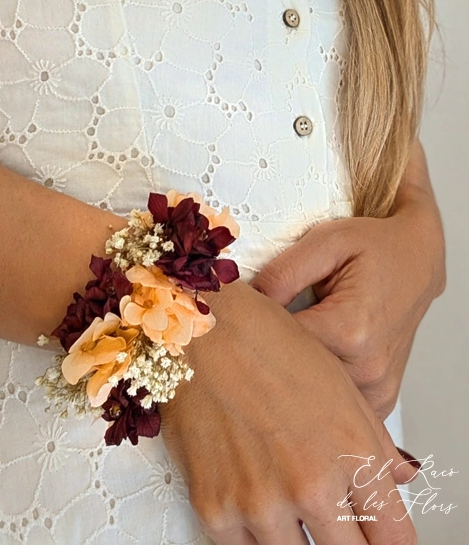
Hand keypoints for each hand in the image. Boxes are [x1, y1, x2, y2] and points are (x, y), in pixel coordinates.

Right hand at [159, 279, 418, 544]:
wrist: (200, 330)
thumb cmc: (267, 343)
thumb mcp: (340, 384)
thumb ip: (376, 443)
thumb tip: (400, 477)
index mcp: (352, 453)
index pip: (393, 538)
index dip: (385, 538)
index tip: (373, 531)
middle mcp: (310, 485)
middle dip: (343, 541)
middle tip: (328, 520)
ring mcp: (259, 502)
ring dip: (294, 537)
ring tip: (280, 497)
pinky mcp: (214, 508)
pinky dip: (250, 533)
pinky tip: (248, 498)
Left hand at [250, 189, 445, 419]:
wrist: (419, 259)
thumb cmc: (375, 246)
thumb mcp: (325, 242)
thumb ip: (282, 274)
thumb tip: (245, 304)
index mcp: (350, 331)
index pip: (276, 349)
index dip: (248, 335)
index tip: (230, 325)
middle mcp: (368, 368)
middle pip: (293, 380)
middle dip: (264, 361)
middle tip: (244, 341)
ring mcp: (378, 389)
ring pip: (313, 399)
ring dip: (290, 379)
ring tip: (276, 350)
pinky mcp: (382, 399)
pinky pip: (337, 407)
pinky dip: (315, 391)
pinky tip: (302, 366)